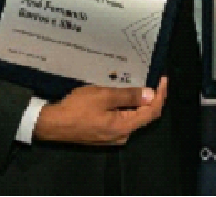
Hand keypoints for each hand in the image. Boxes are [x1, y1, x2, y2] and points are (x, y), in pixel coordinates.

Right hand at [33, 77, 167, 144]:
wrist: (53, 124)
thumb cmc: (78, 108)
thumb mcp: (104, 96)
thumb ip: (129, 96)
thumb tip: (151, 94)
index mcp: (124, 127)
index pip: (152, 112)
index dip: (160, 95)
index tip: (162, 79)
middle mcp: (122, 135)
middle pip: (144, 115)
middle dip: (151, 97)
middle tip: (152, 78)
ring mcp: (112, 136)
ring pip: (132, 117)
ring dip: (137, 101)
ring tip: (138, 82)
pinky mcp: (104, 133)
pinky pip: (122, 119)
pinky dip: (126, 106)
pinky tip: (122, 94)